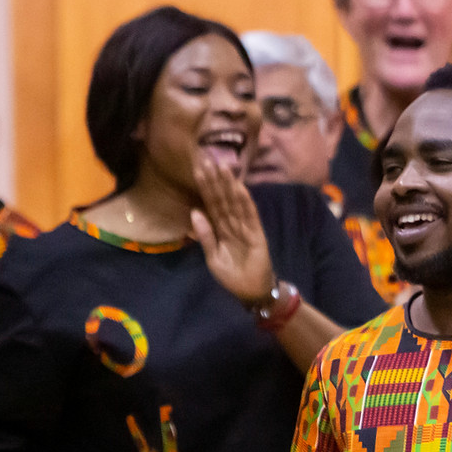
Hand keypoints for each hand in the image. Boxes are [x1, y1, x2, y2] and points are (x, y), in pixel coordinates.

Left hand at [191, 153, 276, 306]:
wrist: (251, 292)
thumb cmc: (232, 276)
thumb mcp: (212, 257)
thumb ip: (205, 236)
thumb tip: (194, 211)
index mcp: (220, 230)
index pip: (212, 205)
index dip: (205, 188)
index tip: (198, 170)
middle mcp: (232, 225)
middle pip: (222, 199)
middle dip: (216, 180)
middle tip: (208, 159)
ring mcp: (246, 228)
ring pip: (235, 204)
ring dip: (229, 186)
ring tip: (223, 167)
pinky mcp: (257, 235)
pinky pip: (250, 217)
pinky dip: (246, 203)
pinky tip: (241, 188)